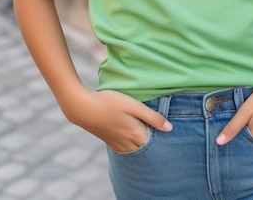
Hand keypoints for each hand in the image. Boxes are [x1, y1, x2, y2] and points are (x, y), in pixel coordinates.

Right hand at [58, 88, 172, 151]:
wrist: (83, 108)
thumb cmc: (109, 102)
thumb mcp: (133, 105)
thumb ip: (152, 116)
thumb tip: (170, 128)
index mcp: (136, 134)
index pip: (156, 142)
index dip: (163, 135)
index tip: (168, 127)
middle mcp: (128, 143)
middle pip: (147, 147)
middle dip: (155, 141)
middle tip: (160, 129)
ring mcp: (118, 144)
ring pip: (137, 149)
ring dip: (144, 143)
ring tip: (148, 130)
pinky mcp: (110, 142)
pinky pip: (127, 148)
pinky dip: (133, 144)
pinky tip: (133, 135)